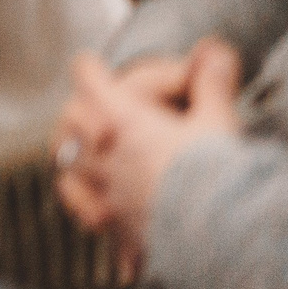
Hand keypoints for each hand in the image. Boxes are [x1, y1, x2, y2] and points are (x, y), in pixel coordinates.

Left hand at [53, 40, 243, 276]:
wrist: (219, 239)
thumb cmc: (216, 174)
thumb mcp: (218, 122)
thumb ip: (212, 83)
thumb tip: (214, 49)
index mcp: (118, 117)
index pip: (88, 76)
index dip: (92, 68)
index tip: (91, 66)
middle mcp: (100, 152)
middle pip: (69, 119)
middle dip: (77, 110)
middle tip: (85, 106)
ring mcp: (102, 192)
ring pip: (68, 165)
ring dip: (73, 156)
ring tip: (78, 154)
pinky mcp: (114, 228)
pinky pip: (88, 214)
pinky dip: (89, 208)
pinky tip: (96, 214)